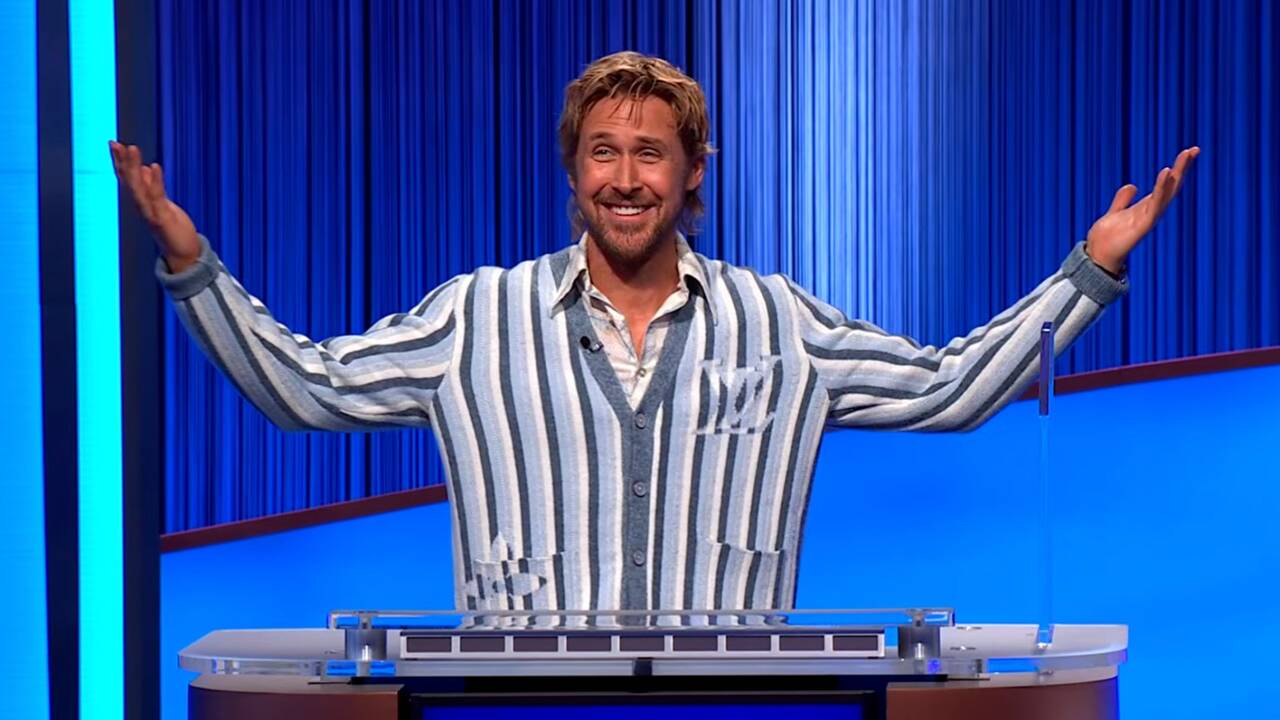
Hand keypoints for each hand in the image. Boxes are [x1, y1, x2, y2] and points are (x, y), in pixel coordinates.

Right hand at [109, 140, 200, 271]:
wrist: (183, 255)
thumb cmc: (174, 230)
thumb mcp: (162, 204)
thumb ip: (152, 187)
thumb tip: (143, 169)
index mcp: (141, 203)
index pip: (127, 179)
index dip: (120, 162)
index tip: (114, 144)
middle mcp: (141, 207)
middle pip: (128, 181)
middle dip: (122, 162)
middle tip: (115, 143)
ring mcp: (150, 213)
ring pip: (137, 187)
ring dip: (133, 168)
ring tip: (131, 148)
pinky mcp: (162, 219)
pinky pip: (156, 197)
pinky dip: (153, 182)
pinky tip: (152, 167)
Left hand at [1085, 146, 1199, 274]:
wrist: (1097, 256)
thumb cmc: (1106, 239)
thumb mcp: (1114, 213)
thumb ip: (1122, 200)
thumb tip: (1132, 186)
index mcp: (1145, 207)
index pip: (1165, 185)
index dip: (1176, 170)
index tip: (1187, 153)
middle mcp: (1151, 212)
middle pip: (1171, 187)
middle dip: (1183, 169)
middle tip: (1194, 150)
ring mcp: (1148, 218)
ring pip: (1167, 193)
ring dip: (1176, 175)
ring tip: (1185, 156)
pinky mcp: (1143, 224)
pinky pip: (1156, 204)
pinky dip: (1162, 189)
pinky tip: (1167, 173)